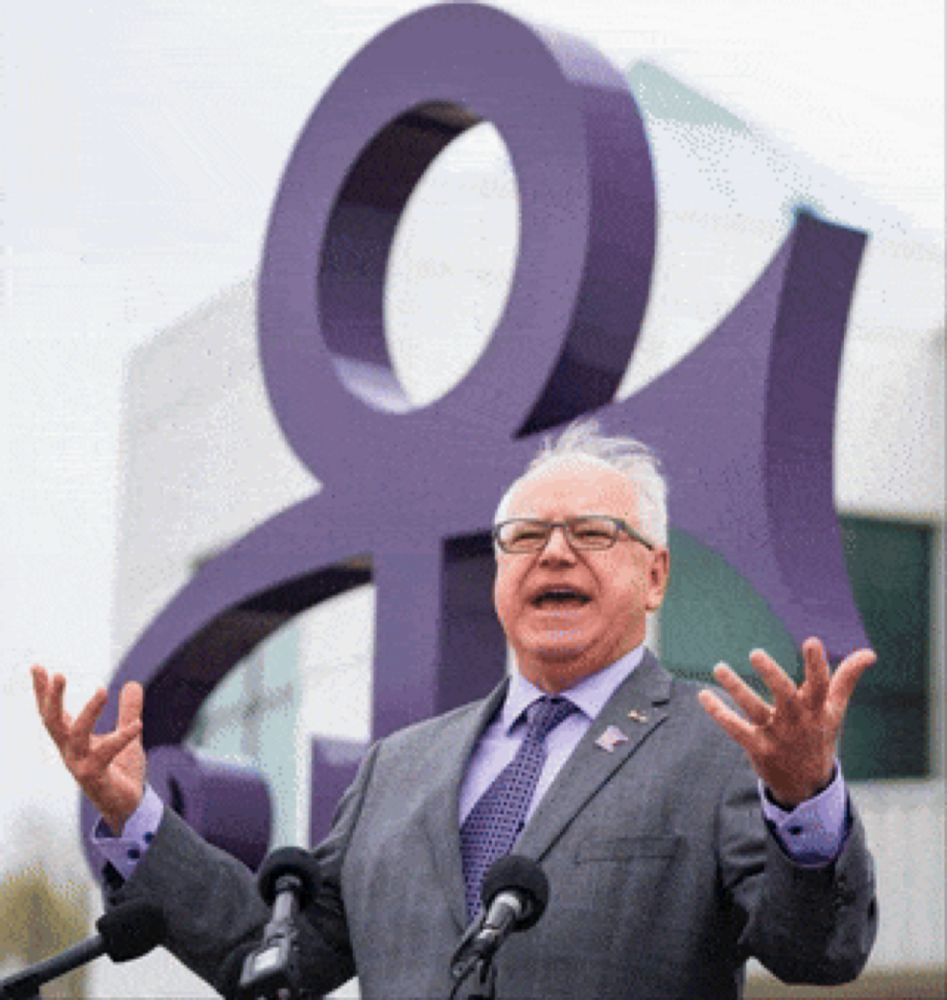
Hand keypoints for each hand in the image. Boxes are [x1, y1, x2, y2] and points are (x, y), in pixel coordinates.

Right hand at [31, 666, 145, 833]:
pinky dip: (121, 738)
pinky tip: (138, 725)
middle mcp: (71, 752)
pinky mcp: (95, 777)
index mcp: (73, 741)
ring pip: (76, 735)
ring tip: (102, 689)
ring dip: (88, 712)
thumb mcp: (127, 734)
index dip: (43, 691)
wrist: (129, 807)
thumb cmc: (121, 772)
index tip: (37, 667)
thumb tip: (133, 683)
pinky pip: (106, 754)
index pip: (52, 713)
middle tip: (57, 674)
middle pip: (53, 722)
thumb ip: (128, 711)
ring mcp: (80, 765)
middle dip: (51, 698)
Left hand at [697, 637, 874, 807]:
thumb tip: (870, 653)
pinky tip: (703, 695)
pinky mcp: (757, 747)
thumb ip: (846, 679)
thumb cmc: (819, 736)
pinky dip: (719, 712)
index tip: (812, 641)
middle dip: (772, 674)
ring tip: (719, 668)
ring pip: (754, 709)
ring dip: (736, 688)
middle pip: (785, 695)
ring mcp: (776, 735)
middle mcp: (796, 720)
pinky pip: (735, 728)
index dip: (817, 664)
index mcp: (816, 708)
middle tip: (756, 653)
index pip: (820, 683)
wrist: (808, 785)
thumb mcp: (834, 710)